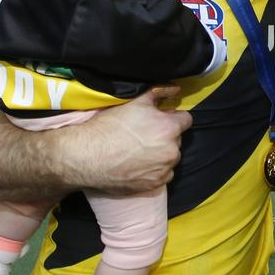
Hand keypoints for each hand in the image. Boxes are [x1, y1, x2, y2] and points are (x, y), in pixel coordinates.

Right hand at [54, 86, 191, 195]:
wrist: (88, 156)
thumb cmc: (110, 126)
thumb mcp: (135, 101)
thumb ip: (159, 92)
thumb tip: (176, 89)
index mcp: (170, 128)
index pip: (186, 120)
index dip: (172, 118)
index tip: (160, 120)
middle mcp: (172, 150)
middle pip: (177, 140)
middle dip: (165, 136)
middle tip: (144, 135)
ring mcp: (164, 169)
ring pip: (170, 158)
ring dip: (161, 154)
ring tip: (138, 151)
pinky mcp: (154, 185)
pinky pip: (162, 175)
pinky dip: (154, 170)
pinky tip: (137, 165)